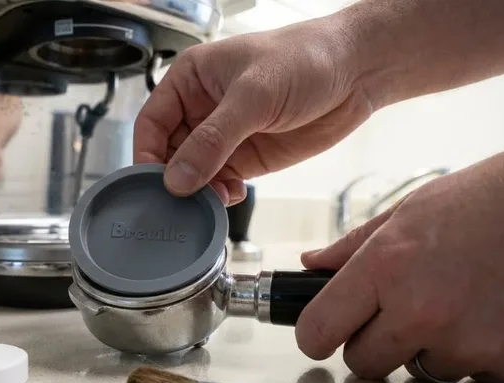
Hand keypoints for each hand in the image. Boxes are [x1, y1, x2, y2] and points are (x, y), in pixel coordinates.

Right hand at [133, 18, 370, 204]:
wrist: (357, 72)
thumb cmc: (305, 59)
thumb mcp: (253, 96)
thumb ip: (213, 139)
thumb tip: (177, 178)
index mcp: (190, 80)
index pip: (151, 124)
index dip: (147, 155)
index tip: (152, 184)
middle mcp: (201, 109)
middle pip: (168, 154)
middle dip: (174, 180)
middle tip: (181, 202)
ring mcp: (223, 136)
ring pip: (193, 174)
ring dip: (197, 192)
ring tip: (210, 201)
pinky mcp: (246, 158)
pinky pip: (220, 183)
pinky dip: (219, 196)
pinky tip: (230, 197)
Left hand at [296, 149, 503, 382]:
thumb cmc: (479, 203)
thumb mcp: (406, 212)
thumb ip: (352, 247)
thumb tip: (311, 265)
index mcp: (384, 267)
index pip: (318, 330)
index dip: (315, 334)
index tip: (322, 333)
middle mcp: (421, 311)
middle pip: (364, 363)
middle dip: (374, 344)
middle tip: (401, 312)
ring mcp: (467, 341)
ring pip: (422, 371)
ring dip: (432, 348)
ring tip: (458, 303)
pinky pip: (473, 377)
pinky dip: (479, 356)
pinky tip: (489, 315)